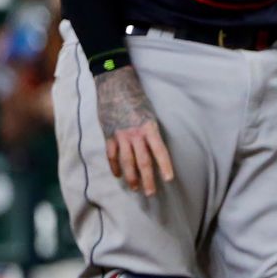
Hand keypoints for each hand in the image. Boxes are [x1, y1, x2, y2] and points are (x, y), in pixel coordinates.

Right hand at [95, 65, 173, 196]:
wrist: (114, 83)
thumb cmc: (136, 97)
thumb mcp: (150, 113)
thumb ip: (151, 131)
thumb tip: (155, 148)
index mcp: (149, 127)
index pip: (160, 152)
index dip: (165, 166)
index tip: (169, 179)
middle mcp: (135, 134)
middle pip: (143, 162)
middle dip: (148, 179)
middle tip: (151, 193)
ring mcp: (120, 135)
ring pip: (126, 162)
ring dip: (131, 177)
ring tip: (135, 189)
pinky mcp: (107, 134)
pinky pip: (111, 155)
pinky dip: (115, 167)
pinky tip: (118, 175)